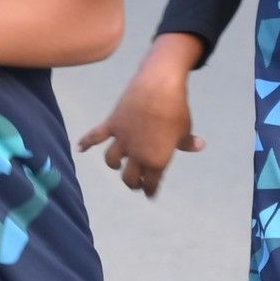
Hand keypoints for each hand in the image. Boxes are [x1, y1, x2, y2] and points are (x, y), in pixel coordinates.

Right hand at [76, 38, 201, 195]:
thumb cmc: (176, 109)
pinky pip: (95, 136)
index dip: (150, 190)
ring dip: (114, 165)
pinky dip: (86, 142)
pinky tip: (79, 148)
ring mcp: (123, 139)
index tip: (150, 194)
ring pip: (112, 160)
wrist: (159, 87)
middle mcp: (137, 154)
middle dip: (132, 183)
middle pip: (129, 177)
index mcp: (157, 160)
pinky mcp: (112, 124)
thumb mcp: (185, 128)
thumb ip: (187, 142)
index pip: (151, 184)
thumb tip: (200, 145)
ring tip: (117, 165)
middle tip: (135, 182)